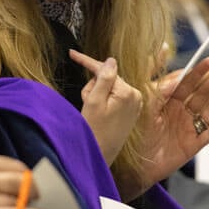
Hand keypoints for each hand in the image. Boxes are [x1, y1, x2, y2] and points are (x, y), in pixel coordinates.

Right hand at [70, 50, 143, 164]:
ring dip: (96, 95)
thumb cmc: (94, 131)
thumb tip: (111, 60)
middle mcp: (136, 96)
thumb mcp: (94, 102)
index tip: (72, 53)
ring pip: (109, 87)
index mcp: (128, 92)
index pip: (105, 70)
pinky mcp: (131, 111)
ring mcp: (135, 104)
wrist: (99, 155)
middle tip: (86, 103)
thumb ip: (103, 78)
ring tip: (92, 112)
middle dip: (93, 87)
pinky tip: (98, 113)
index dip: (86, 61)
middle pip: (107, 79)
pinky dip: (103, 101)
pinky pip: (114, 97)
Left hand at [117, 57, 208, 199]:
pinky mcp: (192, 145)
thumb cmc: (133, 134)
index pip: (187, 83)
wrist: (131, 164)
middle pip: (202, 94)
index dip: (199, 71)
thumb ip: (158, 90)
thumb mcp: (144, 107)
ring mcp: (188, 129)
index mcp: (168, 102)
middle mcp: (181, 113)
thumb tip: (174, 77)